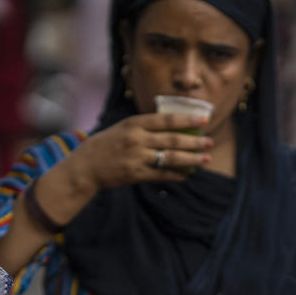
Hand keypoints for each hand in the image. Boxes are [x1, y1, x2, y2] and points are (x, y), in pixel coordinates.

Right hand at [64, 111, 212, 189]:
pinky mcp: (135, 174)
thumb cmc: (107, 144)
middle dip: (195, 141)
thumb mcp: (123, 128)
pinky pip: (161, 174)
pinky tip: (186, 175)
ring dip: (191, 159)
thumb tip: (175, 127)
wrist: (85, 166)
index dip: (187, 119)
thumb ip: (145, 127)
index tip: (205, 120)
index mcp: (134, 124)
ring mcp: (136, 157)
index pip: (166, 120)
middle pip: (173, 140)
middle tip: (210, 142)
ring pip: (170, 158)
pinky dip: (176, 175)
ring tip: (205, 159)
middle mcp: (136, 139)